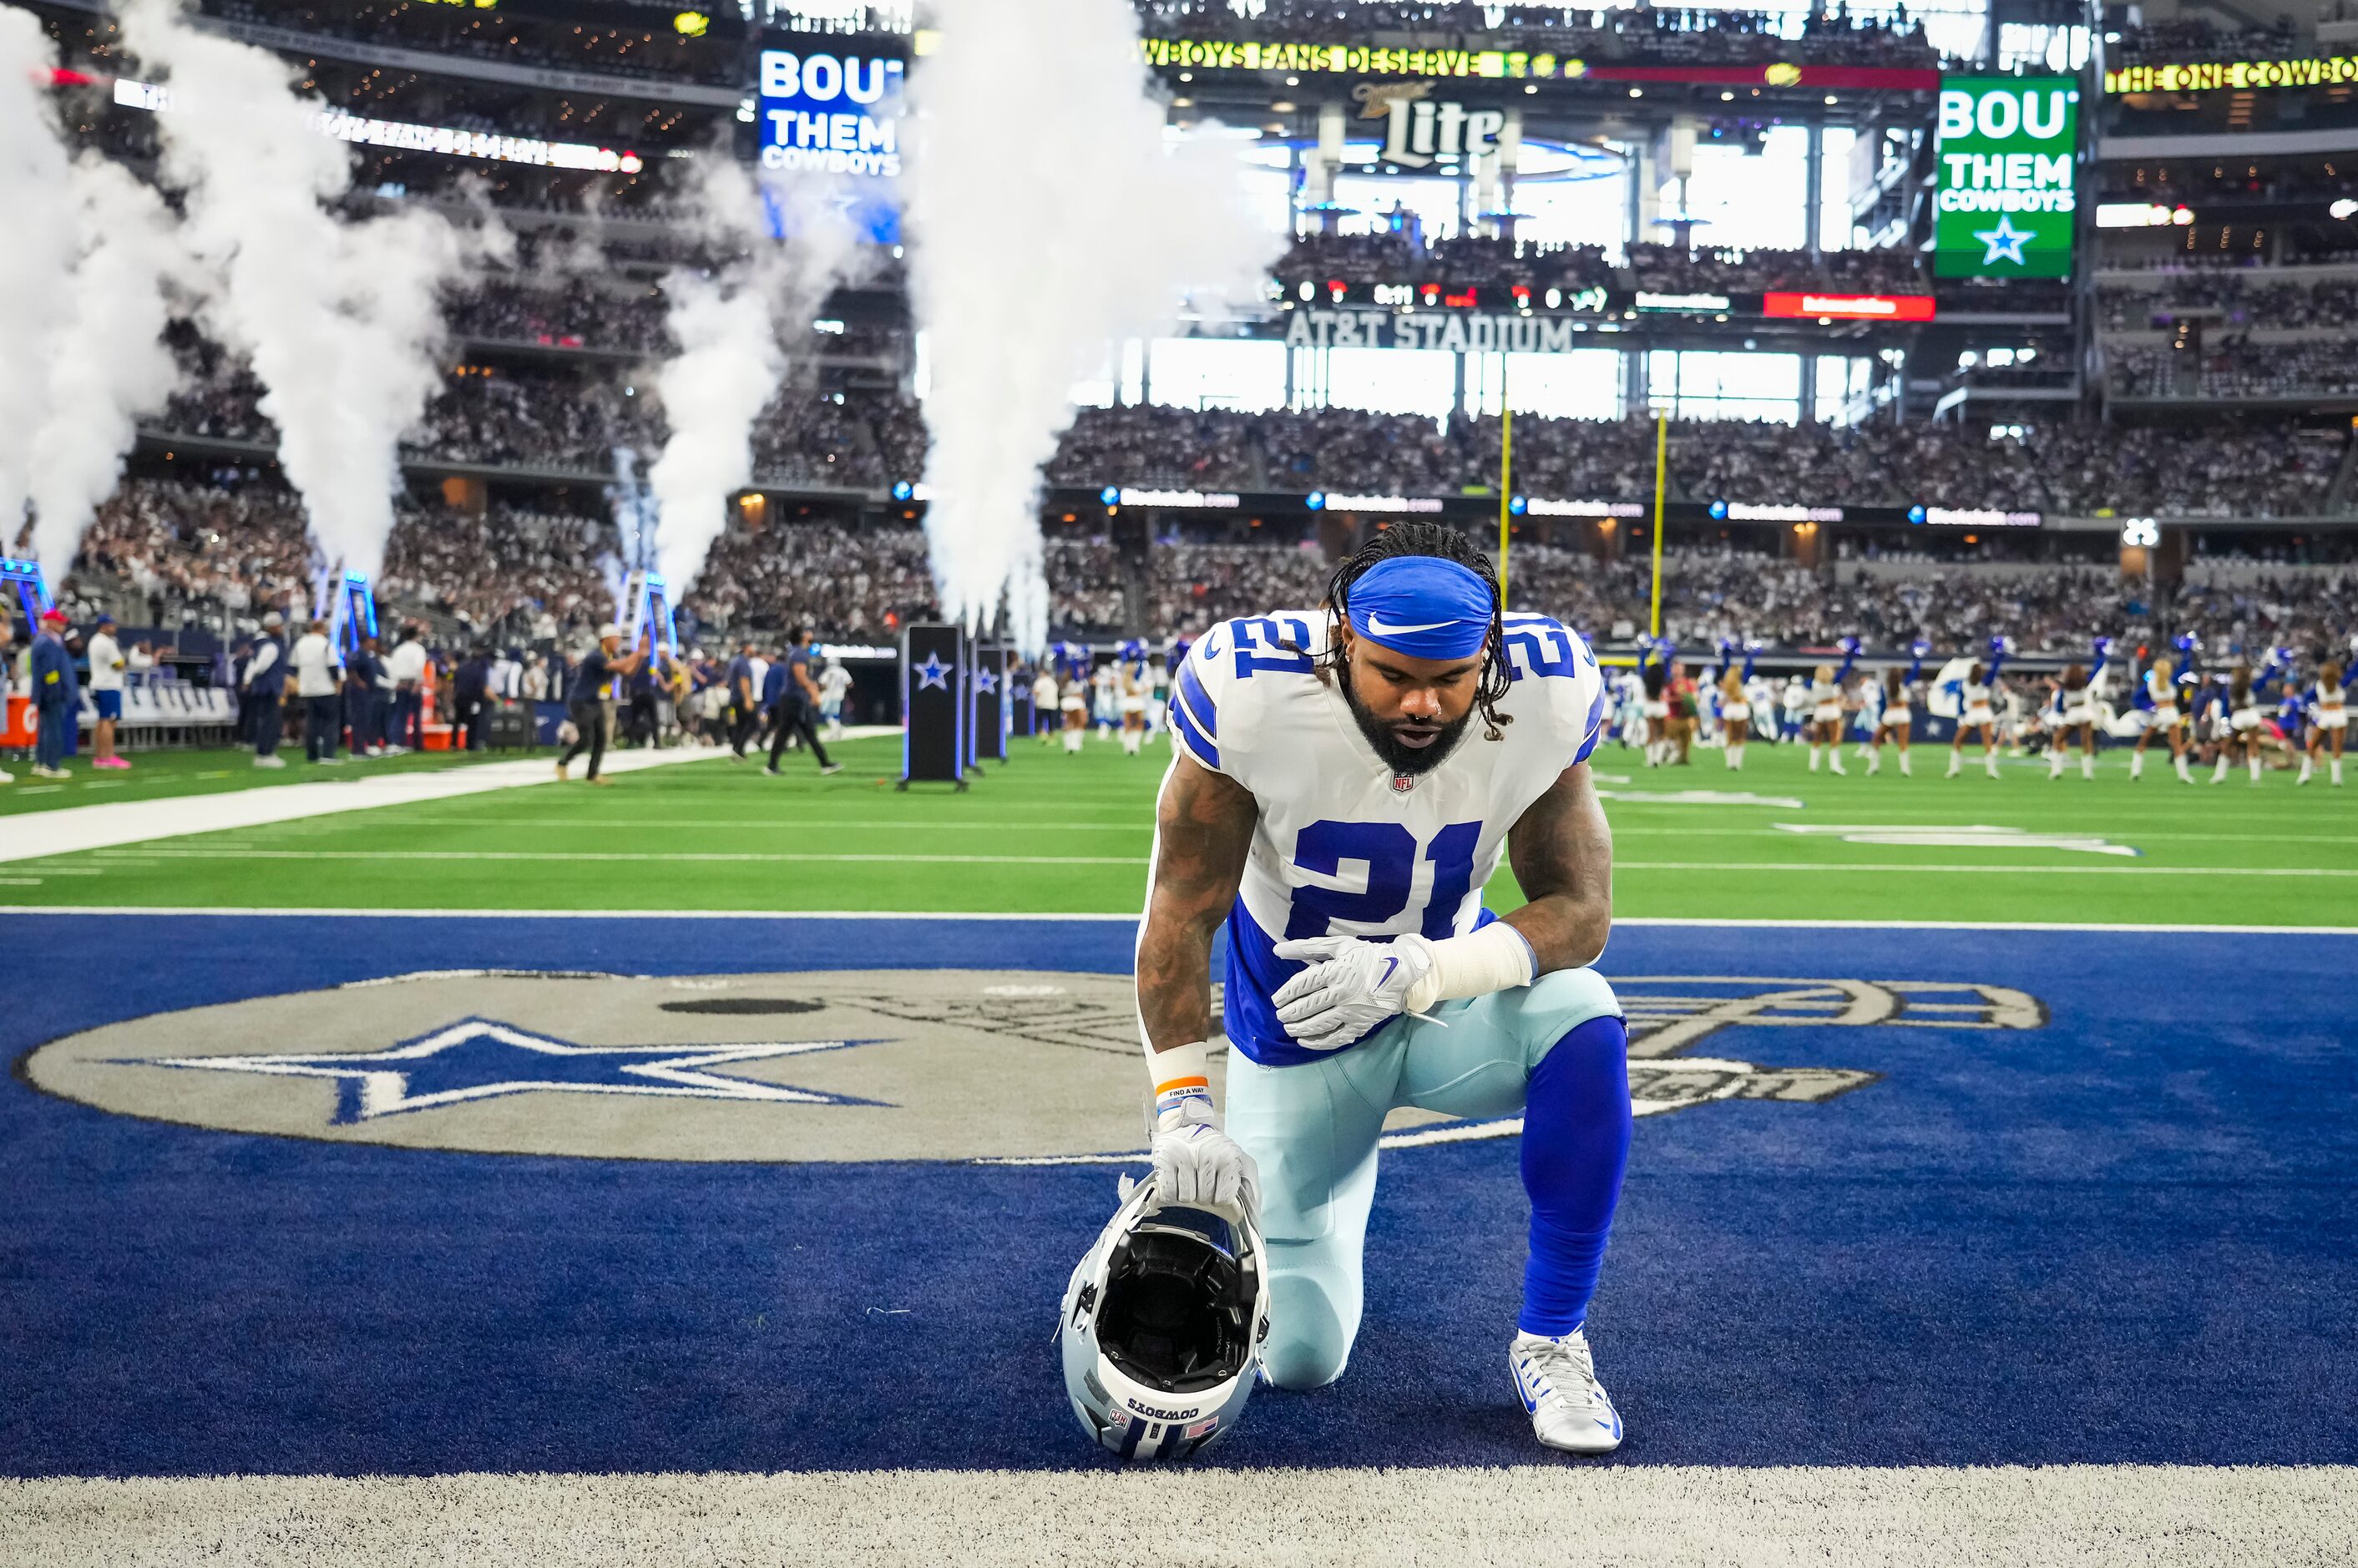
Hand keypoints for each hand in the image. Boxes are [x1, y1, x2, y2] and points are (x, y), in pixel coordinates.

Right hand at [1150, 1098, 1258, 1215]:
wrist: (1189, 1121)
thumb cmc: (1216, 1148)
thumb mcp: (1239, 1160)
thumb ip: (1250, 1186)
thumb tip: (1249, 1213)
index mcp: (1228, 1158)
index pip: (1223, 1198)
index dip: (1218, 1197)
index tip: (1216, 1187)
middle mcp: (1207, 1155)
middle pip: (1203, 1199)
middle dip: (1202, 1195)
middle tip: (1200, 1181)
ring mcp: (1184, 1156)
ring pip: (1185, 1198)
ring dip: (1186, 1193)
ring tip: (1188, 1179)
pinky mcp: (1165, 1158)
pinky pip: (1168, 1193)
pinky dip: (1171, 1193)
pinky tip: (1176, 1181)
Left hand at [1269, 933, 1437, 1046]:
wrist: (1402, 973)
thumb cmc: (1368, 956)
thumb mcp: (1339, 946)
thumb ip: (1307, 948)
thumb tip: (1277, 950)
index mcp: (1336, 970)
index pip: (1303, 984)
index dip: (1286, 993)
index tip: (1277, 999)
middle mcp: (1342, 992)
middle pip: (1308, 1007)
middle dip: (1289, 1013)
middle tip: (1280, 1015)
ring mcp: (1352, 1011)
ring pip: (1319, 1024)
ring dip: (1299, 1028)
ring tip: (1288, 1028)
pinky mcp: (1361, 1024)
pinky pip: (1336, 1038)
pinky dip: (1318, 1042)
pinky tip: (1304, 1041)